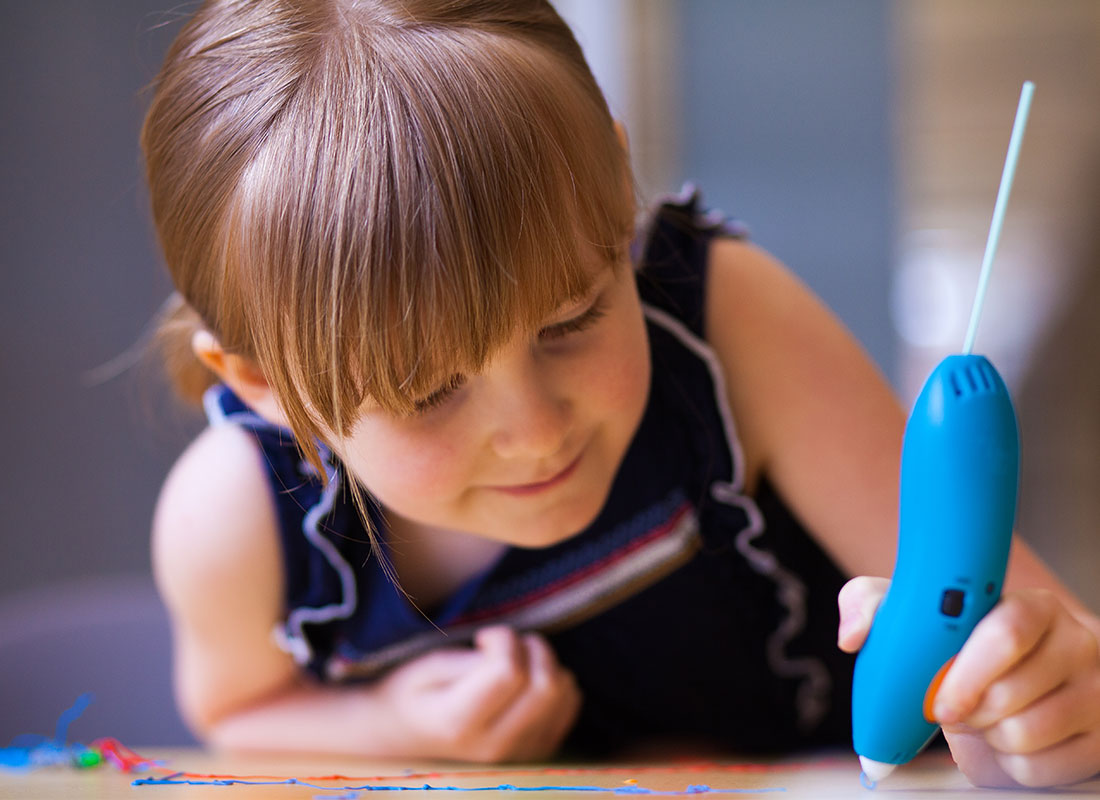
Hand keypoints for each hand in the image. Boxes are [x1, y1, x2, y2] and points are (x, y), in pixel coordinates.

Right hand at [375, 625, 581, 761]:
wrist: (406, 735)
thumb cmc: (414, 693)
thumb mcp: (427, 668)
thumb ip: (471, 661)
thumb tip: (512, 653)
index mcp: (460, 722)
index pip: (509, 673)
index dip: (503, 639)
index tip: (483, 637)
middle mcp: (495, 746)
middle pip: (546, 684)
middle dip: (531, 647)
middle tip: (504, 643)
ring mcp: (520, 753)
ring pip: (563, 692)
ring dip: (545, 662)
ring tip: (514, 661)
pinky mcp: (538, 750)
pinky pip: (571, 704)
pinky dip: (557, 681)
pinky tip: (528, 679)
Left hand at [839, 577, 1099, 787]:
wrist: (1025, 677)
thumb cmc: (962, 643)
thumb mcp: (916, 613)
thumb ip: (873, 607)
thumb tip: (853, 635)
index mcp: (1032, 607)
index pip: (1008, 631)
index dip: (967, 671)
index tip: (937, 699)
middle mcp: (1076, 644)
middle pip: (1012, 692)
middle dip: (967, 712)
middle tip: (951, 708)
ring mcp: (1095, 693)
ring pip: (1026, 734)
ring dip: (986, 738)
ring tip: (982, 720)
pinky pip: (1041, 770)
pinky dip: (1010, 766)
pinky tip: (1006, 742)